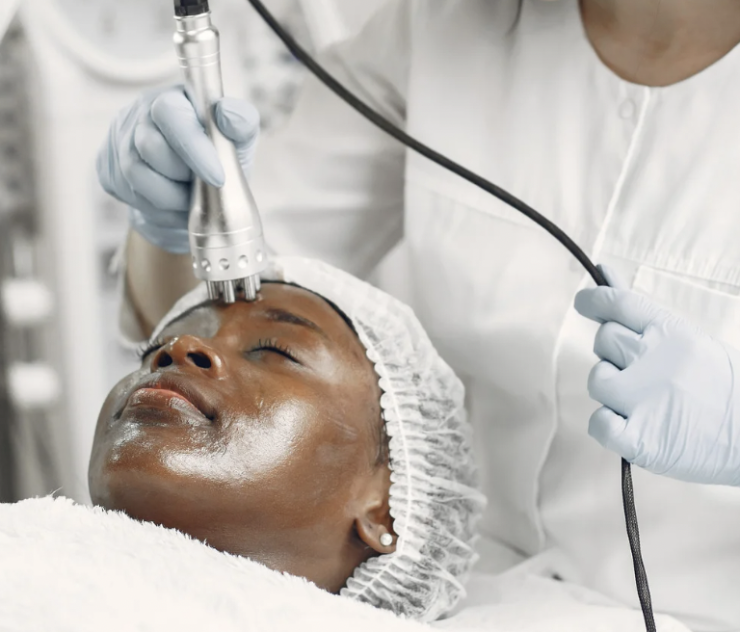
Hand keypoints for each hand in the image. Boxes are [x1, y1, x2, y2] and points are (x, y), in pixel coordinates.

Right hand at [96, 85, 259, 253]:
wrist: (196, 194)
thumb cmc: (218, 160)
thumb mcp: (239, 141)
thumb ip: (241, 123)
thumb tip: (228, 113)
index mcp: (171, 99)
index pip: (170, 114)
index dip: (194, 147)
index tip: (218, 177)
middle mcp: (138, 115)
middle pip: (150, 147)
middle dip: (183, 175)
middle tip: (204, 184)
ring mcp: (117, 142)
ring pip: (137, 176)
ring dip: (172, 197)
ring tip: (191, 197)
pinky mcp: (108, 170)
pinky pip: (129, 195)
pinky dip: (160, 209)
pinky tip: (174, 204)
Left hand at [574, 268, 739, 485]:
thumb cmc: (727, 388)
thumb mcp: (696, 342)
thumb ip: (650, 320)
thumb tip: (605, 278)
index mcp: (671, 333)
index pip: (618, 303)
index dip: (594, 300)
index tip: (584, 302)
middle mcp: (652, 360)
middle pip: (603, 340)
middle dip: (613, 353)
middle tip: (640, 370)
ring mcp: (642, 400)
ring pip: (597, 380)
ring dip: (612, 389)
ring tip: (644, 400)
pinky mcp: (639, 438)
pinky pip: (598, 423)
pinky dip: (608, 425)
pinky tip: (629, 425)